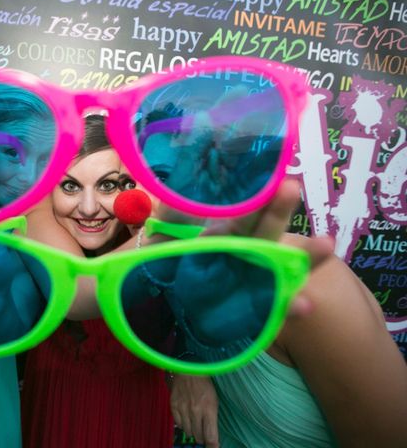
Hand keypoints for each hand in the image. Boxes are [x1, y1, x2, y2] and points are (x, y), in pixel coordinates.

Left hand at [156, 179, 333, 317]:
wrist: (182, 311)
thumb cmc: (179, 269)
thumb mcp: (167, 242)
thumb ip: (168, 223)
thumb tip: (162, 202)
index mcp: (227, 234)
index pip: (244, 214)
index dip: (254, 198)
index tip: (271, 177)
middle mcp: (248, 254)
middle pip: (266, 231)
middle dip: (278, 211)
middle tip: (292, 187)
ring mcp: (259, 282)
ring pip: (285, 266)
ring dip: (306, 256)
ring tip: (327, 245)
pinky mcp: (261, 311)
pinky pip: (279, 311)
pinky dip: (292, 309)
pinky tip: (304, 305)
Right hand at [170, 374, 218, 447]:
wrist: (188, 369)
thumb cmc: (204, 385)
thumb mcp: (214, 401)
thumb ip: (212, 419)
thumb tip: (211, 436)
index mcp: (209, 409)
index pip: (211, 436)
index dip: (212, 446)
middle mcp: (195, 411)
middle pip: (198, 436)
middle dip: (202, 437)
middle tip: (203, 433)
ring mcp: (183, 409)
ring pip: (188, 432)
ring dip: (193, 431)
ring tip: (195, 423)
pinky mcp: (173, 406)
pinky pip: (178, 424)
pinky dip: (183, 424)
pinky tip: (186, 418)